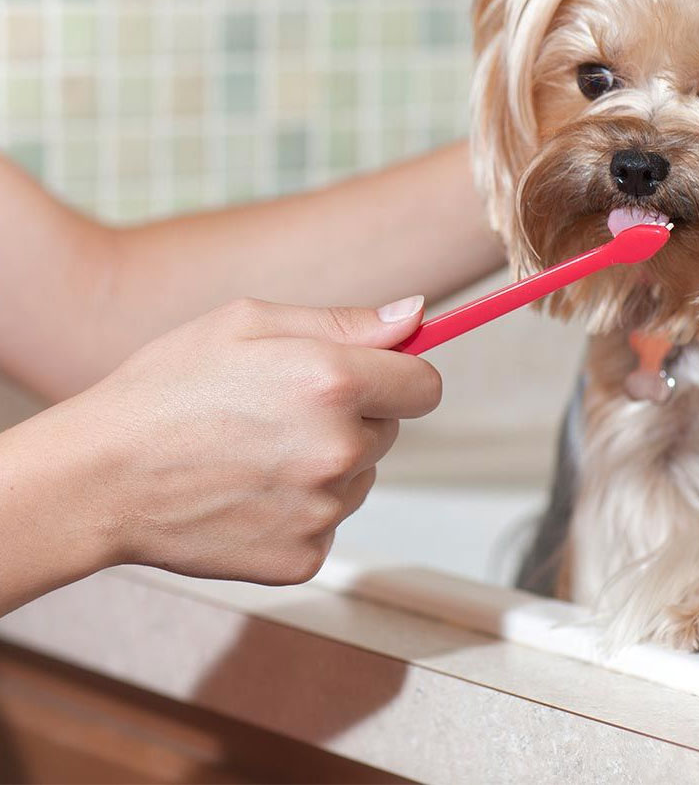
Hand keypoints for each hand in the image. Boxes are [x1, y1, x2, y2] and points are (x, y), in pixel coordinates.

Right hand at [71, 294, 439, 585]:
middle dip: (356, 416)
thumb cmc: (168, 388)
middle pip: (392, 431)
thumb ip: (346, 321)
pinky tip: (249, 490)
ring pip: (360, 476)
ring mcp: (322, 510)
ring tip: (259, 451)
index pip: (425, 386)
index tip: (377, 376)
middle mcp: (338, 449)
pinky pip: (329, 521)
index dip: (402, 377)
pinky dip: (302, 508)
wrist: (99, 478)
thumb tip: (416, 315)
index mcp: (332, 381)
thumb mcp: (249, 322)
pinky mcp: (302, 557)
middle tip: (286, 410)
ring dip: (331, 463)